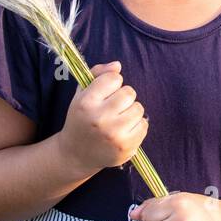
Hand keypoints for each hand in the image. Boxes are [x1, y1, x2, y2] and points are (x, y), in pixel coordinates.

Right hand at [58, 61, 148, 176]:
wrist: (76, 154)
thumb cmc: (81, 119)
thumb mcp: (81, 94)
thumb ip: (98, 74)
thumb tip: (117, 65)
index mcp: (86, 102)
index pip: (114, 78)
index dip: (112, 84)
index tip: (105, 94)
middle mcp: (99, 118)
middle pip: (129, 92)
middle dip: (123, 98)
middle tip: (113, 108)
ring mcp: (114, 135)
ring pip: (139, 108)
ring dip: (131, 111)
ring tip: (118, 119)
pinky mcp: (126, 147)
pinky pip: (144, 125)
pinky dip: (137, 126)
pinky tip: (123, 131)